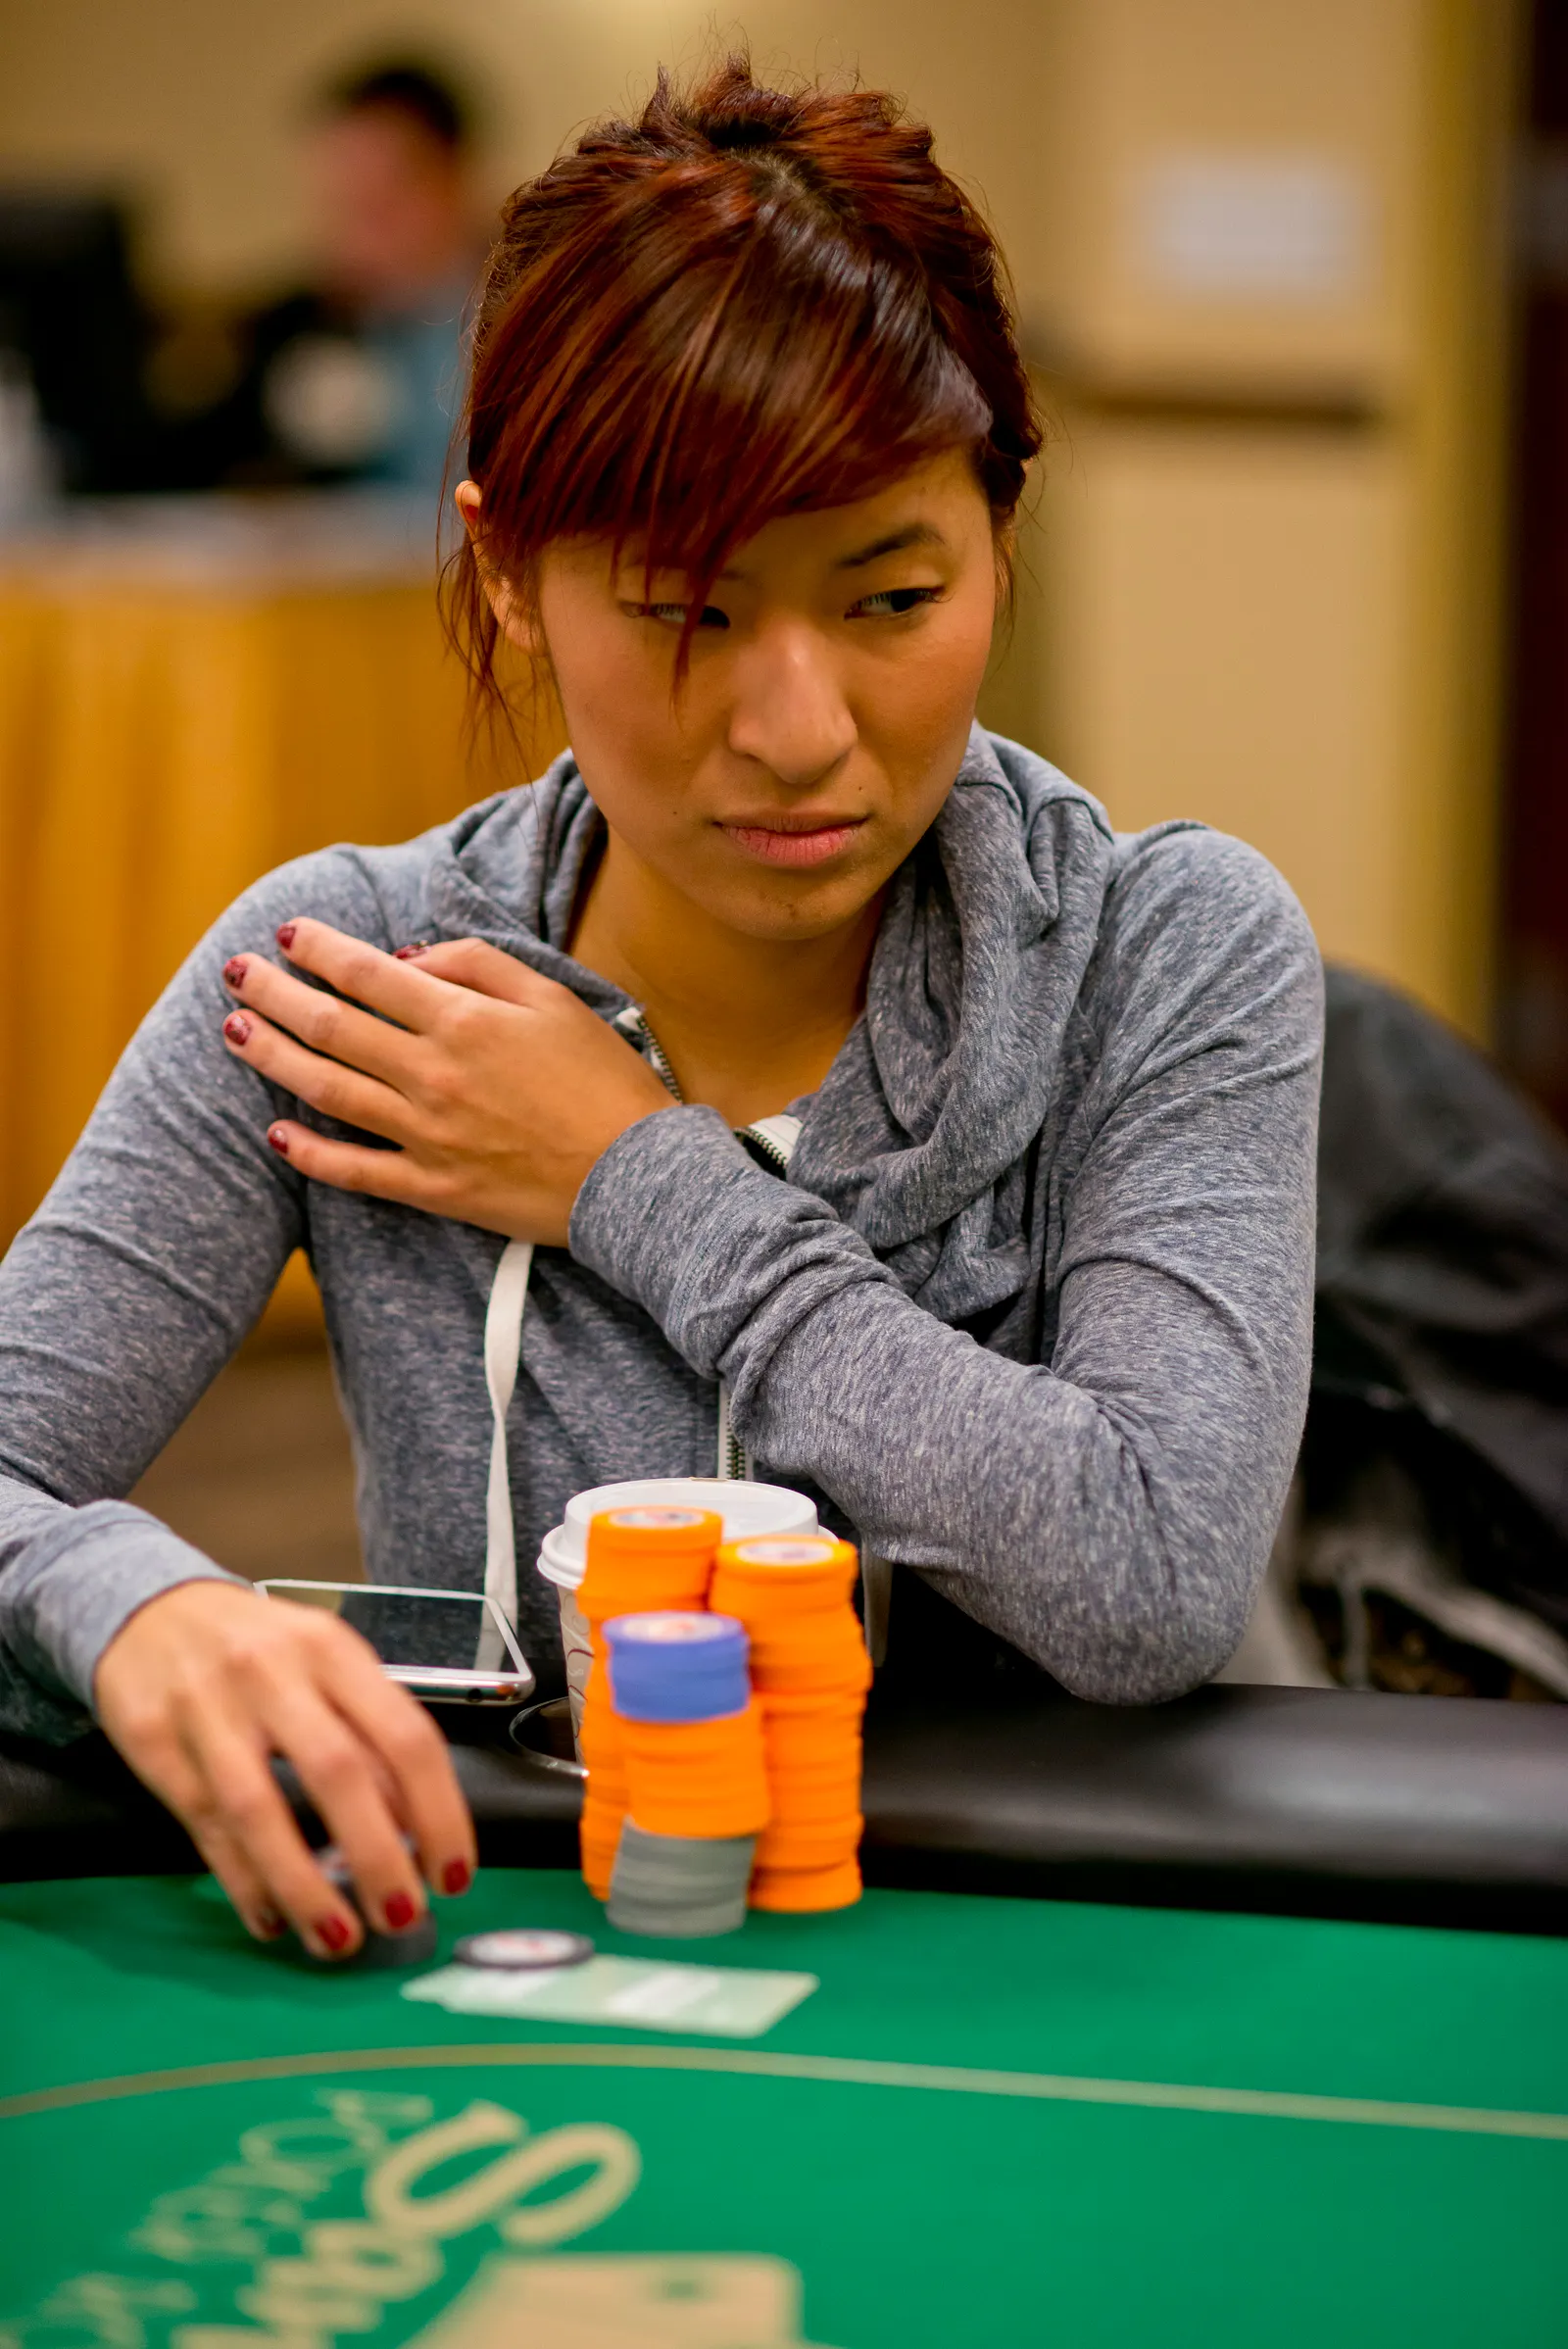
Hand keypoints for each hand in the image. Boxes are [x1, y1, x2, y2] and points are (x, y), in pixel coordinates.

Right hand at [95, 1580, 475, 1957]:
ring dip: (304, 1886)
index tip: (454, 1875)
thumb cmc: (260, 1648)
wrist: (149, 1608)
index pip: (404, 1735)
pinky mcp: (154, 1743)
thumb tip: (416, 1826)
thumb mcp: (325, 1665)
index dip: (438, 1812)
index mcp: (333, 1651)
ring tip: (338, 1939)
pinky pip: (205, 1825)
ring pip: (259, 1809)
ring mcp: (208, 1708)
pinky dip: (242, 1881)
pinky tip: (271, 1919)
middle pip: (337, 1772)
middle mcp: (273, 1673)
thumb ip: (368, 1731)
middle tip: (401, 1915)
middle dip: (377, 1855)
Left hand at [220, 920, 672, 1243]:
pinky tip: (275, 1134)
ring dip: (272, 1057)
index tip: (288, 932)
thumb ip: (478, 965)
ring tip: (233, 1031)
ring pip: (327, 1091)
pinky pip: (355, 1171)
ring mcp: (427, 1135)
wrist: (637, 1176)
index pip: (368, 974)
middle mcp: (433, 1074)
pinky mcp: (434, 1188)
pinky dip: (309, 1154)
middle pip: (330, 1027)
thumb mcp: (553, 998)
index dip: (319, 950)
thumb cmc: (604, 1079)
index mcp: (463, 1020)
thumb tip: (408, 959)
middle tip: (236, 972)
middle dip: (274, 994)